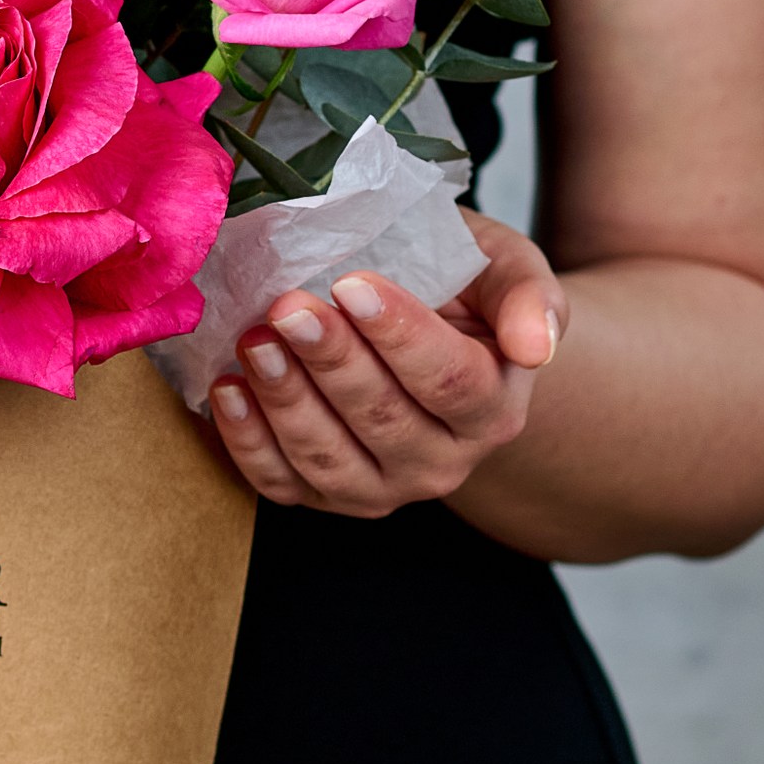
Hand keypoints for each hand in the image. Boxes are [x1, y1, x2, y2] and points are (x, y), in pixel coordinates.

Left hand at [205, 213, 566, 517]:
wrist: (432, 337)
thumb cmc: (464, 291)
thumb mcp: (507, 269)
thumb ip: (529, 296)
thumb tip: (535, 344)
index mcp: (493, 408)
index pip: (451, 382)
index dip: (400, 336)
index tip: (353, 284)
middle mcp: (442, 462)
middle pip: (384, 421)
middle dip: (331, 361)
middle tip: (288, 305)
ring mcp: (381, 486)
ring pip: (330, 460)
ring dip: (285, 400)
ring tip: (254, 341)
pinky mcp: (324, 494)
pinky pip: (283, 484)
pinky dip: (248, 443)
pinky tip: (227, 389)